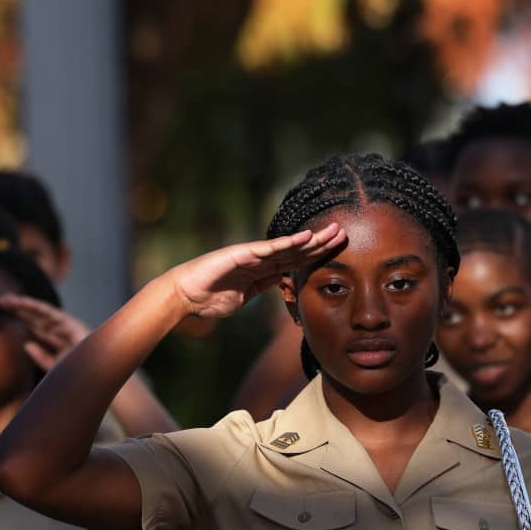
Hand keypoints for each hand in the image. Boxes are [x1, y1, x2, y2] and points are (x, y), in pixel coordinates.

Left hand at [0, 294, 91, 369]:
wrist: (98, 376)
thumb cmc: (80, 373)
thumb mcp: (54, 366)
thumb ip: (41, 356)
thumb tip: (26, 344)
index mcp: (56, 338)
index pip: (35, 324)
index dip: (20, 316)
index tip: (3, 310)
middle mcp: (61, 329)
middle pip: (36, 316)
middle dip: (19, 308)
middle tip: (1, 300)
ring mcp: (67, 326)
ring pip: (42, 312)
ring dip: (26, 304)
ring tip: (10, 300)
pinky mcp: (73, 325)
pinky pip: (54, 314)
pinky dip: (40, 309)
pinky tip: (26, 304)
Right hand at [170, 224, 346, 318]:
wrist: (186, 296)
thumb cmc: (210, 298)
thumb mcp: (245, 297)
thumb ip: (262, 288)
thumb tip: (279, 283)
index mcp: (263, 271)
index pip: (296, 262)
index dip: (317, 256)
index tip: (337, 252)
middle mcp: (261, 259)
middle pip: (298, 251)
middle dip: (322, 244)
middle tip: (344, 234)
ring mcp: (254, 255)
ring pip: (290, 246)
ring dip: (313, 240)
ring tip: (333, 232)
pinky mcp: (243, 254)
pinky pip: (270, 248)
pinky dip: (289, 243)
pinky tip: (307, 237)